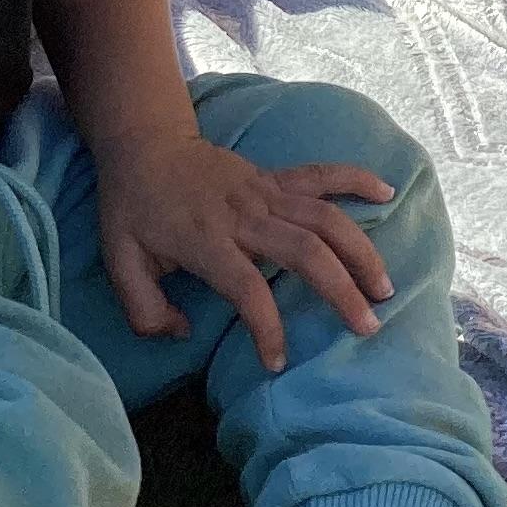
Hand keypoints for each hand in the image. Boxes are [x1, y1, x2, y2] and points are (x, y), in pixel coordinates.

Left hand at [93, 126, 394, 372]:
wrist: (144, 144)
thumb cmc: (133, 208)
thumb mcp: (119, 262)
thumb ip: (143, 308)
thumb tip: (181, 333)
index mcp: (206, 241)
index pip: (248, 289)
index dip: (267, 328)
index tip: (276, 362)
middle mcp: (243, 216)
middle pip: (304, 251)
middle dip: (341, 290)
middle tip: (367, 325)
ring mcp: (263, 192)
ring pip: (323, 217)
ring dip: (359, 250)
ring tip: (384, 286)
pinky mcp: (273, 177)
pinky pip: (320, 174)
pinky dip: (355, 179)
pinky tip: (387, 193)